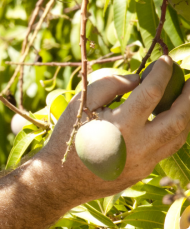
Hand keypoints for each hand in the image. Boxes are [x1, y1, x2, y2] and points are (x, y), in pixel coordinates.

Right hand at [37, 56, 189, 202]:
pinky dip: (174, 131)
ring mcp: (144, 162)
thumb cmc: (69, 135)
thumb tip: (138, 78)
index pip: (151, 93)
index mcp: (121, 126)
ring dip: (186, 115)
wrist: (61, 178)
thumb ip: (109, 84)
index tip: (166, 60)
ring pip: (178, 136)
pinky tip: (171, 118)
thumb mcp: (82, 103)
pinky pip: (167, 148)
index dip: (162, 73)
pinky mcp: (144, 171)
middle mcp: (138, 145)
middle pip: (178, 118)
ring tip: (187, 97)